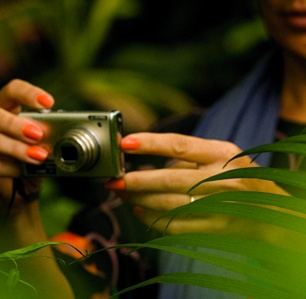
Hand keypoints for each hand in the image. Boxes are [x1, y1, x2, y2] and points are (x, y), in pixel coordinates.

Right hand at [0, 79, 53, 216]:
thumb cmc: (29, 164)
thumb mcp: (42, 147)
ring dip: (15, 147)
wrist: (17, 196)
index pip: (10, 91)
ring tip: (39, 156)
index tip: (49, 103)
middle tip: (38, 134)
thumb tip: (64, 133)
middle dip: (15, 124)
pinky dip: (10, 167)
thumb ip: (48, 138)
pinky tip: (24, 171)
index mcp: (2, 109)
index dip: (27, 93)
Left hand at [105, 133, 288, 235]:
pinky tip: (140, 211)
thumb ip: (189, 155)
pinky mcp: (215, 227)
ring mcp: (219, 206)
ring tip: (122, 193)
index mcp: (222, 153)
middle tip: (113, 181)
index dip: (150, 144)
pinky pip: (177, 226)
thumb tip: (148, 159)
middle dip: (136, 180)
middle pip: (170, 179)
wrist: (272, 209)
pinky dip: (153, 219)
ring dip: (140, 200)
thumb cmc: (239, 175)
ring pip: (169, 205)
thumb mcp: (223, 154)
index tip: (125, 143)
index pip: (180, 145)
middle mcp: (221, 178)